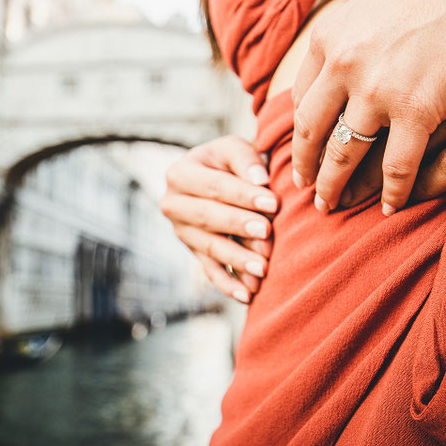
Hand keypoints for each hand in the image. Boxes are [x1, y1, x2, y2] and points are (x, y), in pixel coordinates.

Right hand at [158, 136, 277, 302]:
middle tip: (267, 233)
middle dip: (238, 226)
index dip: (243, 195)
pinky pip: (209, 271)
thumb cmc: (229, 162)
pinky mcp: (192, 252)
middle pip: (208, 217)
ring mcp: (180, 231)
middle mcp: (172, 204)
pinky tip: (248, 295)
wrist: (215, 178)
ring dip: (236, 259)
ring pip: (209, 247)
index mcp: (180, 173)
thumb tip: (260, 180)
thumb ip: (246, 159)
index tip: (273, 203)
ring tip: (263, 268)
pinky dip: (228, 284)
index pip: (215, 186)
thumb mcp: (234, 149)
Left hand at [290, 0, 445, 215]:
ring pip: (345, 153)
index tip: (302, 151)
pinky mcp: (419, 109)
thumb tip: (332, 66)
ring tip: (334, 207)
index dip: (300, 131)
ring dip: (336, 186)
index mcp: (328, 39)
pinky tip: (390, 207)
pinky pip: (397, 166)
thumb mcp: (370, 8)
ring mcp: (378, 89)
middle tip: (303, 191)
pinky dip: (392, 192)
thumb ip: (347, 42)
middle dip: (306, 167)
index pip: (302, 98)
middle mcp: (342, 65)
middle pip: (312, 131)